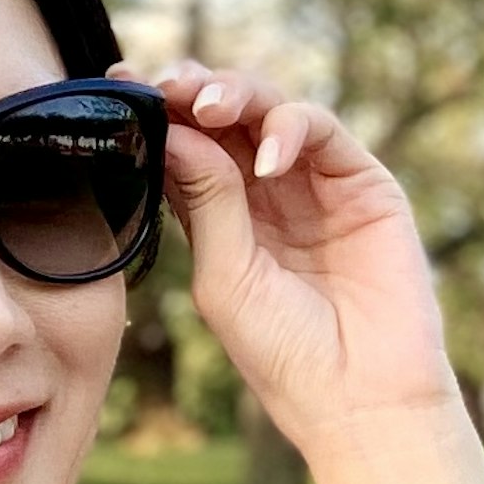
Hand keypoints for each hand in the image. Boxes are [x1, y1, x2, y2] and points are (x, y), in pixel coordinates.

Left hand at [140, 65, 467, 471]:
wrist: (360, 398)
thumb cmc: (285, 354)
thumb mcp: (224, 277)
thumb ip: (205, 202)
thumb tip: (174, 130)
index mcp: (225, 218)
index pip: (185, 148)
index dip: (156, 113)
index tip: (119, 88)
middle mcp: (269, 193)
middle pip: (226, 118)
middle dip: (192, 90)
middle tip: (165, 85)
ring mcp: (317, 184)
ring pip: (271, 109)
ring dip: (235, 95)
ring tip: (208, 108)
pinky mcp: (364, 184)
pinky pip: (322, 130)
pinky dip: (289, 128)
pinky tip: (267, 160)